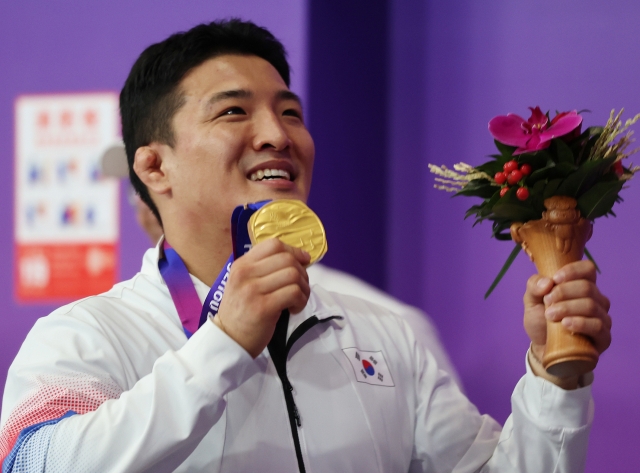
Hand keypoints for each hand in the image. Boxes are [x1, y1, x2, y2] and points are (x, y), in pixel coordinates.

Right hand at [212, 239, 310, 357]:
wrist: (228, 340)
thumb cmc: (241, 311)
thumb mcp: (244, 283)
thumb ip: (263, 269)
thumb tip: (299, 258)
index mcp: (241, 265)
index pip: (273, 244)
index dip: (294, 251)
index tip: (303, 261)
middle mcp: (245, 274)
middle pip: (287, 259)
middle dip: (302, 272)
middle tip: (301, 287)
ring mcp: (253, 290)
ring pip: (293, 274)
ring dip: (304, 288)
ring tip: (299, 299)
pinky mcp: (263, 308)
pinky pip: (294, 293)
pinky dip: (301, 301)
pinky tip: (294, 309)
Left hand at [523, 260, 610, 386]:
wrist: (542, 348)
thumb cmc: (541, 320)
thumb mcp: (530, 300)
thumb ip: (534, 286)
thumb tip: (547, 282)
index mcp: (581, 286)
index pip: (587, 269)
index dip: (572, 271)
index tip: (555, 279)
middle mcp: (596, 300)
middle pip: (587, 287)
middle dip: (563, 293)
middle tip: (547, 302)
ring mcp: (601, 318)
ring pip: (591, 306)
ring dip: (567, 308)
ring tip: (551, 316)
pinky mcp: (603, 337)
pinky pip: (597, 326)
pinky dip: (580, 323)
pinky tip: (565, 325)